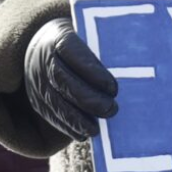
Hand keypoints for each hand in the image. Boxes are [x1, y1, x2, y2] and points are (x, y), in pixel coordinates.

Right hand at [23, 17, 118, 141]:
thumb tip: (134, 67)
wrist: (41, 50)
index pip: (73, 52)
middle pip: (63, 80)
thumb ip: (104, 50)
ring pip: (55, 101)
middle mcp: (43, 59)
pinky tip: (83, 133)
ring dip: (76, 118)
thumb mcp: (87, 39)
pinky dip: (67, 126)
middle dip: (88, 99)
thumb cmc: (78, 47)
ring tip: (96, 129)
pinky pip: (50, 115)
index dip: (92, 71)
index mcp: (58, 38)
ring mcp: (37, 80)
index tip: (113, 87)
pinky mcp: (37, 100)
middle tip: (111, 109)